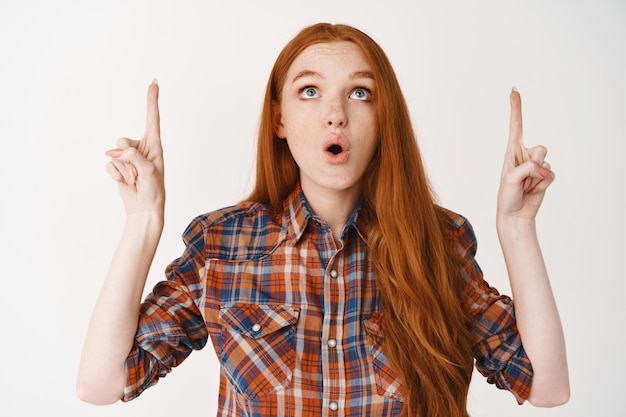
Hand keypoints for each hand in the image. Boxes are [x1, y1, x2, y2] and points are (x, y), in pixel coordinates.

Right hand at [105, 80, 164, 215]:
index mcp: (155, 145)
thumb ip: (133, 157)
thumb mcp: (148, 172)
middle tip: (138, 176)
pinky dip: (116, 176)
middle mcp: (141, 148)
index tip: (154, 82)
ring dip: (123, 171)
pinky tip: (126, 183)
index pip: (152, 118)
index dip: (152, 100)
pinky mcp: (119, 166)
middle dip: (126, 159)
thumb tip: (115, 150)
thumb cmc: (154, 191)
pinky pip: (109, 164)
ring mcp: (129, 157)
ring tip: (135, 181)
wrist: (144, 209)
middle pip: (122, 141)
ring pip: (114, 154)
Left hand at [497, 88, 554, 223]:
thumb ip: (528, 167)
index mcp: (511, 151)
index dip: (516, 108)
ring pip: (547, 161)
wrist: (515, 214)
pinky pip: (551, 174)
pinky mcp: (545, 176)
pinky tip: (533, 190)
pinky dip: (542, 184)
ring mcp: (536, 165)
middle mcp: (525, 155)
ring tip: (525, 186)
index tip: (514, 90)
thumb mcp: (511, 178)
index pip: (516, 126)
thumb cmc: (507, 196)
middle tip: (521, 180)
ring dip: (536, 177)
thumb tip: (545, 168)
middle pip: (541, 149)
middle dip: (534, 165)